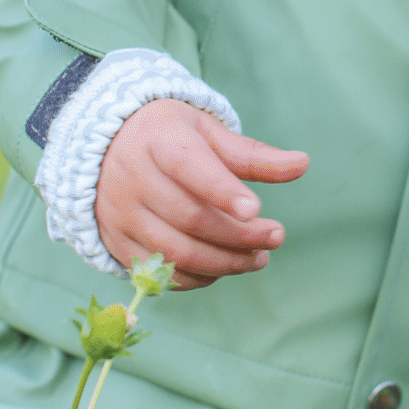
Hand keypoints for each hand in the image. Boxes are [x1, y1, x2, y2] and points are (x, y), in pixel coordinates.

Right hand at [97, 100, 308, 289]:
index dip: (222, 191)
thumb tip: (303, 164)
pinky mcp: (116, 242)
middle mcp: (132, 178)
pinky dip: (196, 277)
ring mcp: (121, 214)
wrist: (105, 146)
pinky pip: (159, 271)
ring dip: (223, 262)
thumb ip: (253, 154)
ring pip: (175, 251)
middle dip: (238, 235)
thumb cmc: (169, 135)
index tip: (257, 209)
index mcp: (158, 140)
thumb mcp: (207, 131)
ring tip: (259, 258)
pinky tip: (224, 267)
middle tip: (277, 237)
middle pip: (189, 217)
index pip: (189, 167)